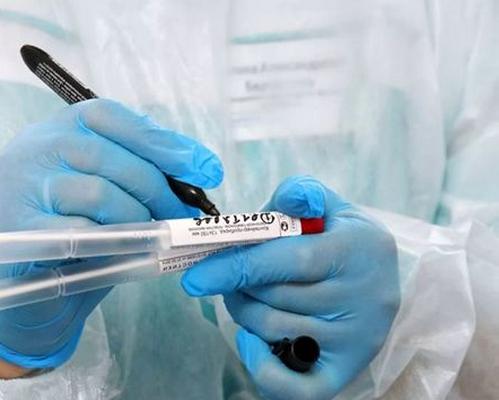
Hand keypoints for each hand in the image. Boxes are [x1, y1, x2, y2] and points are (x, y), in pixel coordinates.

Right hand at [0, 99, 222, 369]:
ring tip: (152, 237)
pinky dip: (114, 244)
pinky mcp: (17, 233)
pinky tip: (126, 253)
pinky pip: (82, 233)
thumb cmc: (75, 243)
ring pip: (98, 192)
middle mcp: (29, 151)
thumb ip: (135, 173)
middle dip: (158, 186)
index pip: (108, 115)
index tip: (204, 167)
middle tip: (184, 215)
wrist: (28, 301)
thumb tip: (197, 169)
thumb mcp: (105, 196)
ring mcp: (17, 189)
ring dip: (137, 219)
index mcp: (52, 131)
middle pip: (107, 154)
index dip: (160, 140)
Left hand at [181, 175, 399, 399]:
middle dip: (237, 286)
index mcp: (357, 250)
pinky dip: (262, 367)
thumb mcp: (331, 206)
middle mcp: (364, 298)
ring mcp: (358, 338)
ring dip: (245, 313)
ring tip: (246, 297)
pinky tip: (251, 341)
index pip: (288, 261)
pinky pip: (297, 387)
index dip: (236, 267)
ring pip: (275, 330)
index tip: (195, 277)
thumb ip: (301, 194)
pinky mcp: (349, 369)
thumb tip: (283, 201)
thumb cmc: (342, 238)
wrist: (381, 278)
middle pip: (274, 298)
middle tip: (228, 276)